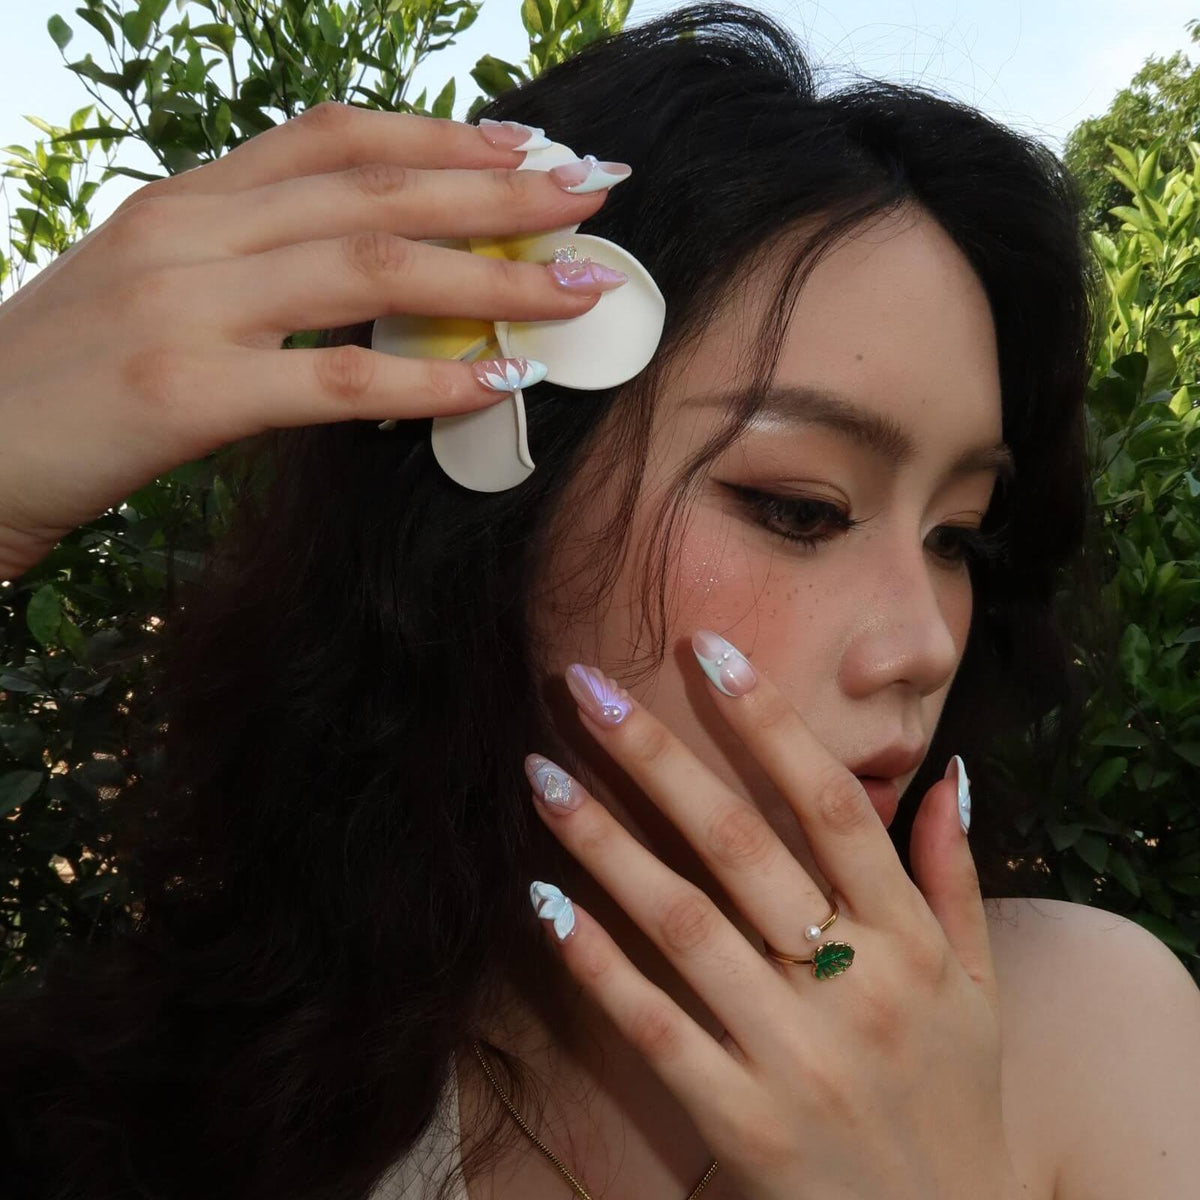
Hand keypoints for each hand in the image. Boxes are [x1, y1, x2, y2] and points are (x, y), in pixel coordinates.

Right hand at [0, 105, 619, 580]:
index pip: (332, 137)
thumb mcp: (153, 288)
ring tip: (577, 286)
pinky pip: (334, 380)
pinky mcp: (183, 393)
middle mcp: (191, 231)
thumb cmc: (66, 379)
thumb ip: (247, 263)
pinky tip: (498, 380)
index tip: (527, 148)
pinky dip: (426, 378)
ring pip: (369, 270)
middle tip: (592, 197)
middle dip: (497, 193)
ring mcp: (185, 305)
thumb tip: (367, 273)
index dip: (440, 136)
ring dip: (489, 275)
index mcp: (187, 199)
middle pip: (374, 190)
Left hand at [523, 631, 1022, 1199]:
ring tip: (541, 774)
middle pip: (740, 844)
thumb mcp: (978, 989)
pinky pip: (655, 1027)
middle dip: (657, 756)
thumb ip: (955, 878)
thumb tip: (949, 773)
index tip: (707, 650)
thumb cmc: (955, 1099)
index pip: (832, 805)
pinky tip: (543, 900)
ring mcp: (793, 1055)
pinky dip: (597, 963)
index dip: (768, 721)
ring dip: (603, 842)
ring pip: (683, 923)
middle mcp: (853, 986)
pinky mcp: (741, 1121)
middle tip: (586, 686)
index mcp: (911, 943)